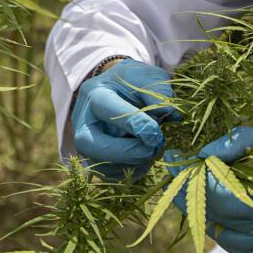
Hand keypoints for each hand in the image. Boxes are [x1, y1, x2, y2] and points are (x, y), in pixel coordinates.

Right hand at [70, 59, 177, 177]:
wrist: (120, 93)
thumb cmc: (134, 83)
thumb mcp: (148, 76)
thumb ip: (158, 91)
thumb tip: (169, 112)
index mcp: (96, 93)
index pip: (108, 109)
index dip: (134, 124)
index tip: (156, 133)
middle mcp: (83, 120)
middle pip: (89, 144)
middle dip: (124, 152)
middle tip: (152, 148)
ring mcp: (86, 143)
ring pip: (99, 165)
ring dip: (132, 164)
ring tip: (152, 151)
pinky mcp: (94, 159)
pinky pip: (109, 175)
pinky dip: (131, 171)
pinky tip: (145, 159)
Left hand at [173, 127, 252, 252]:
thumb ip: (238, 143)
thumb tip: (203, 154)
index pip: (214, 196)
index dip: (188, 180)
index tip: (172, 162)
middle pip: (210, 217)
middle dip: (194, 194)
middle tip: (186, 173)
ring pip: (218, 233)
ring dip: (211, 211)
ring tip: (218, 190)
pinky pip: (233, 245)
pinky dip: (229, 227)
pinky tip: (239, 211)